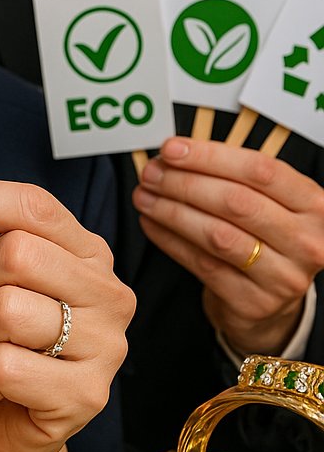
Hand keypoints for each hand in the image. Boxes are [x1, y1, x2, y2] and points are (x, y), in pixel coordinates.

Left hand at [134, 137, 323, 354]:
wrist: (270, 298)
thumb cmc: (261, 234)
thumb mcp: (263, 200)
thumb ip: (227, 174)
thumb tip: (171, 154)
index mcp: (312, 204)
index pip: (260, 170)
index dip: (210, 156)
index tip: (170, 149)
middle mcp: (307, 241)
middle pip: (236, 202)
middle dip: (184, 183)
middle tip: (151, 173)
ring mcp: (284, 276)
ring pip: (217, 234)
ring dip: (171, 211)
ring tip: (143, 196)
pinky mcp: (254, 302)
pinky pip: (202, 263)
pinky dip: (170, 239)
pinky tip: (151, 223)